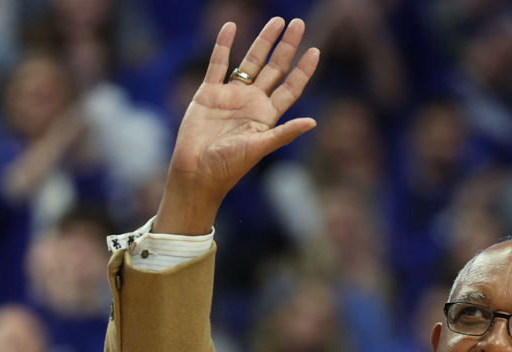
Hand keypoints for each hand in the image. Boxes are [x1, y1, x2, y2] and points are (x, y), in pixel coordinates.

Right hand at [155, 18, 319, 235]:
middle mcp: (252, 102)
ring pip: (249, 62)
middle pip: (274, 68)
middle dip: (286, 46)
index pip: (291, 87)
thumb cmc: (229, 166)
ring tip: (277, 21)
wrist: (196, 172)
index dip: (303, 70)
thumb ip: (284, 133)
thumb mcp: (259, 148)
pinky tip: (231, 27)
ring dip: (262, 41)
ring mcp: (231, 95)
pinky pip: (217, 64)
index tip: (315, 51)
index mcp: (267, 115)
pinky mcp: (208, 92)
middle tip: (299, 23)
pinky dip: (223, 45)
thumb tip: (313, 122)